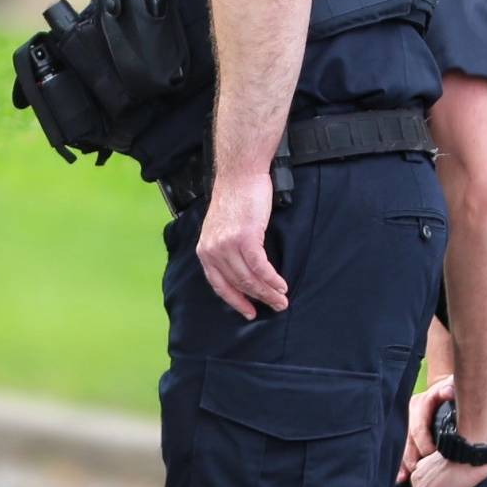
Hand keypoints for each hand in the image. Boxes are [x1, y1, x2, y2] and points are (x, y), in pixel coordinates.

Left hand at [196, 174, 289, 318]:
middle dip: (258, 299)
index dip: (235, 301)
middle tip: (275, 306)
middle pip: (237, 284)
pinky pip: (260, 267)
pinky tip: (281, 285)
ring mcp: (228, 245)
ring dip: (268, 292)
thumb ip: (226, 248)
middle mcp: (213, 250)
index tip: (248, 312)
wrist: (240, 174)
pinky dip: (272, 279)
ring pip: (249, 278)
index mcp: (205, 250)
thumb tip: (241, 270)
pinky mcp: (245, 238)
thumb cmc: (236, 198)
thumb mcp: (221, 228)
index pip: (218, 284)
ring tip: (282, 299)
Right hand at [400, 374, 456, 480]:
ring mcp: (409, 423)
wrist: (447, 388)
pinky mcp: (410, 432)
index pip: (418, 428)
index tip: (433, 455)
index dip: (424, 443)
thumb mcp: (452, 386)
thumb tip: (448, 392)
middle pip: (409, 440)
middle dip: (413, 457)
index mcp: (420, 404)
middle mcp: (410, 414)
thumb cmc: (452, 389)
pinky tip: (400, 478)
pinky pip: (405, 448)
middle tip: (419, 472)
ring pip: (404, 446)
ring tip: (403, 479)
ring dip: (404, 463)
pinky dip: (402, 463)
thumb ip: (449, 389)